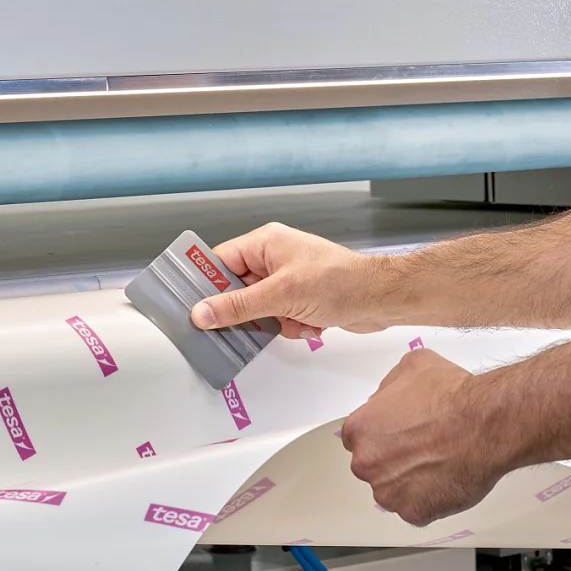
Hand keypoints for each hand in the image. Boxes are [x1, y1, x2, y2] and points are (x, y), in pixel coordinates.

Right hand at [190, 223, 395, 339]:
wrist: (380, 299)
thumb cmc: (339, 282)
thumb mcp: (281, 295)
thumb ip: (238, 306)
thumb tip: (202, 312)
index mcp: (266, 243)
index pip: (221, 261)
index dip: (205, 284)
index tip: (189, 306)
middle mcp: (275, 258)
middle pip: (238, 290)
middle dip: (248, 312)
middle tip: (248, 325)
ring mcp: (289, 280)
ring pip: (259, 310)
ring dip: (275, 323)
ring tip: (294, 320)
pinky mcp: (301, 300)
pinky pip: (279, 319)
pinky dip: (293, 327)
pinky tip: (311, 325)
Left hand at [340, 349, 505, 524]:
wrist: (484, 424)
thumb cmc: (452, 397)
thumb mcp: (413, 365)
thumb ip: (390, 385)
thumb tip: (388, 398)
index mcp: (360, 429)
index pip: (358, 437)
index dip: (381, 434)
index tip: (398, 433)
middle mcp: (367, 463)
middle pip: (373, 465)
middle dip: (393, 458)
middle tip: (422, 446)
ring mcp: (389, 492)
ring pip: (393, 490)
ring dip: (409, 481)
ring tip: (437, 462)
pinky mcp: (414, 513)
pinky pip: (416, 509)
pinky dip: (429, 498)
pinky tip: (445, 478)